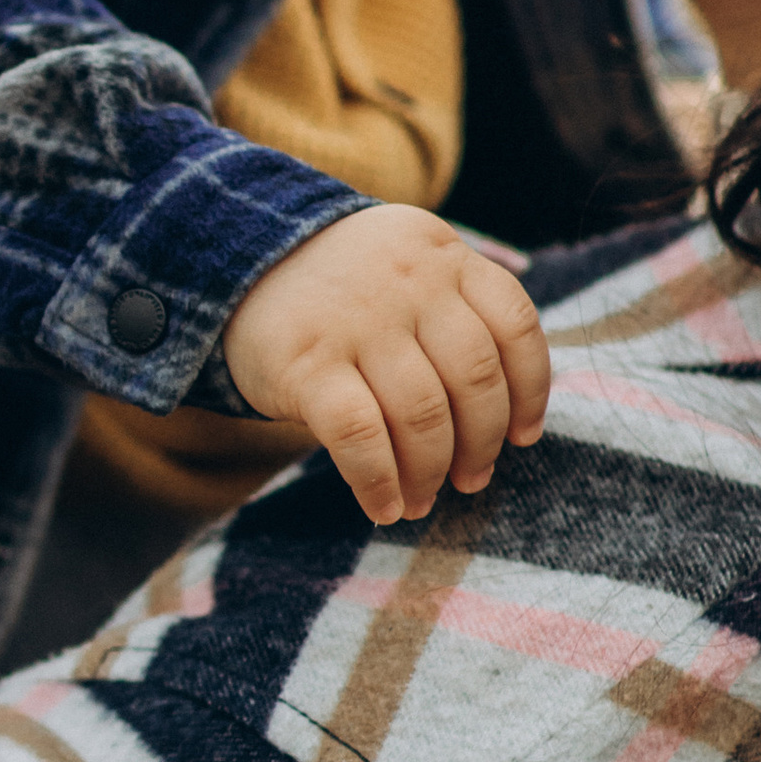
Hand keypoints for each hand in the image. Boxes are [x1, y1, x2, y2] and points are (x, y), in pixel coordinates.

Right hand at [220, 205, 548, 526]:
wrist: (230, 261)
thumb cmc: (338, 288)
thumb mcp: (405, 267)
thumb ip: (455, 312)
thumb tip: (505, 423)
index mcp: (443, 255)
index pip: (515, 325)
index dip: (530, 391)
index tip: (524, 437)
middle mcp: (408, 282)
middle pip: (474, 378)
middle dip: (482, 444)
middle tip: (471, 480)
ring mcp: (356, 321)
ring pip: (423, 414)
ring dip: (430, 472)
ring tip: (423, 499)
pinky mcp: (306, 364)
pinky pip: (360, 437)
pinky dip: (379, 482)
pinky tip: (384, 506)